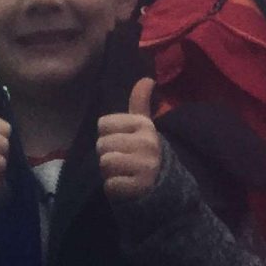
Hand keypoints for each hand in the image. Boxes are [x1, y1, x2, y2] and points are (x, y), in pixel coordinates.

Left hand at [98, 76, 163, 201]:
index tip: (122, 142)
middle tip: (123, 161)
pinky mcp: (140, 187)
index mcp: (144, 125)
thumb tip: (148, 78)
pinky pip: (110, 184)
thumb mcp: (143, 126)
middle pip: (102, 145)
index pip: (103, 124)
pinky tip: (126, 186)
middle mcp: (146, 142)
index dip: (107, 135)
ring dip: (109, 173)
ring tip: (123, 173)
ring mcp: (145, 165)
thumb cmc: (145, 152)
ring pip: (105, 164)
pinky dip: (113, 188)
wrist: (164, 188)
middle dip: (107, 155)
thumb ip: (140, 102)